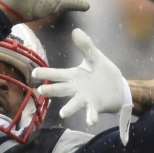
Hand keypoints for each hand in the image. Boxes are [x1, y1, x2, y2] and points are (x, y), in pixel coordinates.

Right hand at [37, 29, 132, 144]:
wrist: (118, 88)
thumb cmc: (103, 73)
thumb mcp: (95, 57)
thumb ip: (86, 46)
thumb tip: (76, 31)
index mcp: (74, 76)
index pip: (58, 74)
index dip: (46, 73)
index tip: (35, 72)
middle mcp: (77, 89)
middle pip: (62, 89)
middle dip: (52, 89)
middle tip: (41, 90)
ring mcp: (85, 99)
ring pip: (74, 103)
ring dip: (69, 108)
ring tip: (63, 113)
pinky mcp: (96, 106)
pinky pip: (91, 113)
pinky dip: (91, 117)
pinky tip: (91, 122)